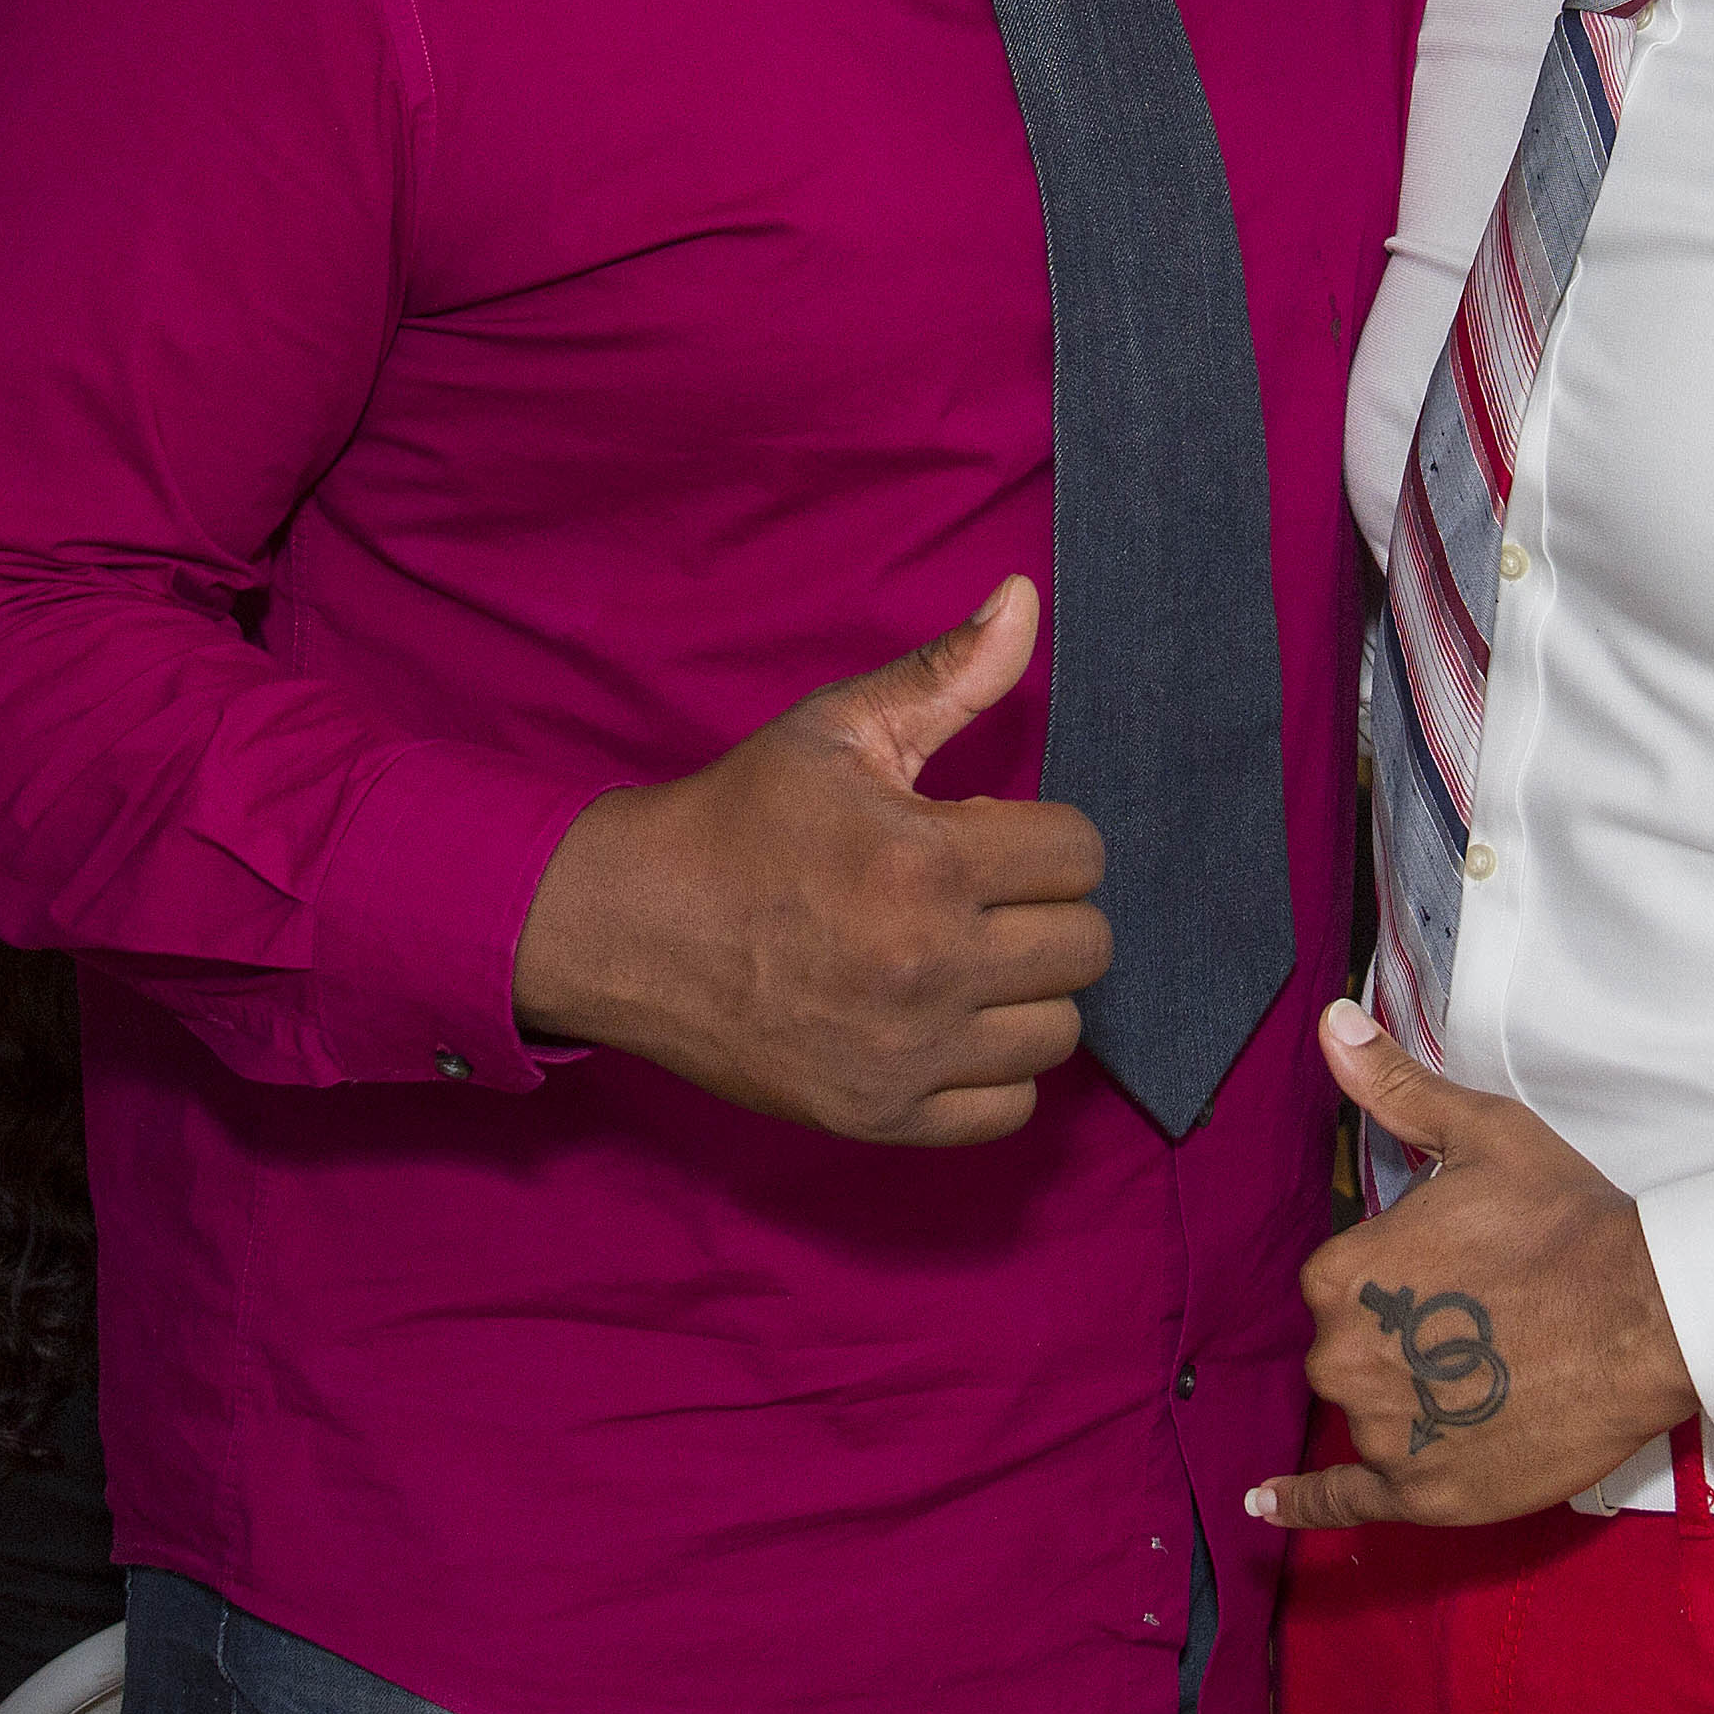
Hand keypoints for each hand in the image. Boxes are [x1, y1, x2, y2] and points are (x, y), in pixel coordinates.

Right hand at [511, 579, 1110, 1145]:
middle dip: (1042, 908)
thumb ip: (948, 673)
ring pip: (1059, 1032)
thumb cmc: (740, 817)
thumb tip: (1025, 596)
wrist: (627, 927)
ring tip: (963, 958)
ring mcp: (906, 1053)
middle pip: (1086, 946)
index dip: (1042, 834)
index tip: (985, 833)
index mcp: (926, 862)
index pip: (1081, 854)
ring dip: (1024, 990)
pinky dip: (992, 1070)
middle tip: (978, 896)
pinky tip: (946, 1024)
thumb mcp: (837, 729)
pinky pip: (1008, 1110)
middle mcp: (928, 966)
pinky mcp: (880, 1117)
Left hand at [1246, 1003, 1698, 1530]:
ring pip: (1366, 1414)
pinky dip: (1302, 1505)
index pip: (1340, 1285)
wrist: (1649, 1314)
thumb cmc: (1568, 1224)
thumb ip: (1394, 1088)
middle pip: (1348, 1352)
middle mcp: (1344, 1357)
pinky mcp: (1423, 1491)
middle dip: (1402, 1340)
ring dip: (1406, 1400)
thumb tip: (1332, 1026)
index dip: (1400, 1278)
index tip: (1457, 1275)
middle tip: (1482, 1323)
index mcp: (1342, 1274)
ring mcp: (1382, 1430)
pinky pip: (1341, 1503)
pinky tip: (1270, 1506)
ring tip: (1477, 1379)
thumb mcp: (1479, 1135)